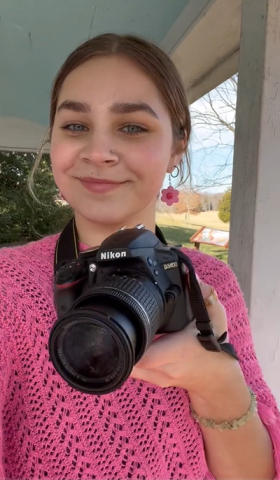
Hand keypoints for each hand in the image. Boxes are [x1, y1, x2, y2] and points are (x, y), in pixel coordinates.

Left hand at [130, 277, 237, 395]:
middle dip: (121, 344)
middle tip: (118, 325)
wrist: (218, 377)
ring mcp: (160, 378)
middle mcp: (167, 368)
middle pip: (131, 362)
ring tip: (121, 332)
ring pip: (130, 369)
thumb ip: (204, 294)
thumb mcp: (216, 316)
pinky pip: (134, 372)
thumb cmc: (217, 345)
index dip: (131, 343)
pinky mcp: (156, 382)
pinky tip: (128, 343)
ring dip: (122, 352)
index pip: (146, 355)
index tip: (125, 325)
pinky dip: (128, 359)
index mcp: (179, 351)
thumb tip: (190, 275)